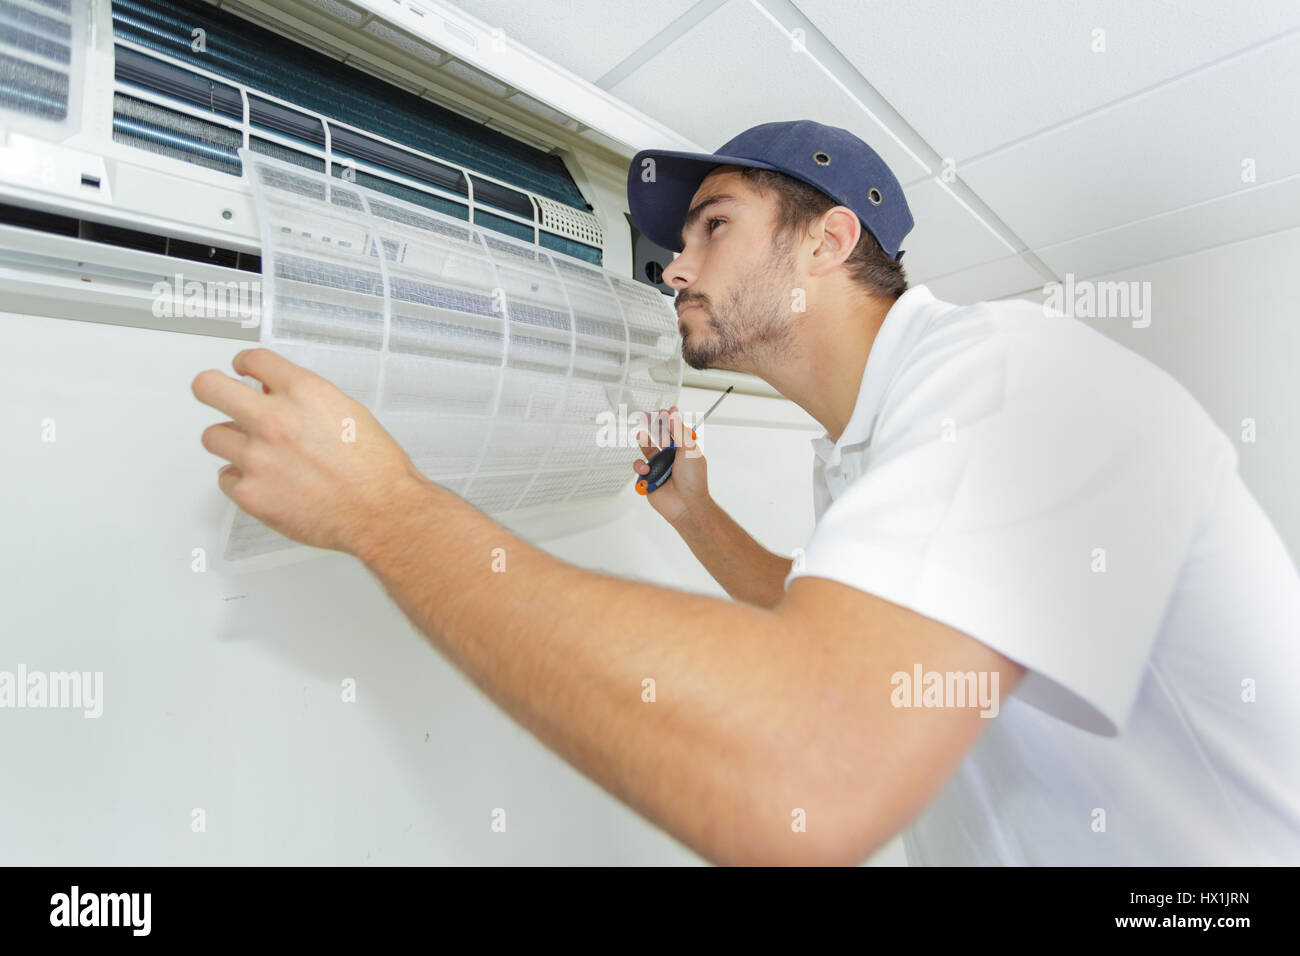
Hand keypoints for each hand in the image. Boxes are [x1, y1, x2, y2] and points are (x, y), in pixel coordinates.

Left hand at [192, 348, 427, 555]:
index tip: (241, 370)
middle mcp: (274, 419)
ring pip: (213, 436)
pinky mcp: (250, 493)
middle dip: (211, 388)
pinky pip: (226, 477)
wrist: (381, 511)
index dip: (244, 364)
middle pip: (209, 387)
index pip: (254, 360)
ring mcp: (257, 457)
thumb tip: (279, 395)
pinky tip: (264, 483)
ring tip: (252, 452)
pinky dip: (241, 480)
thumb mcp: (348, 413)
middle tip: (215, 394)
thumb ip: (307, 400)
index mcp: (304, 392)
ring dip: (229, 441)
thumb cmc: (375, 469)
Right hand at [633, 404, 709, 526]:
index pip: (674, 430)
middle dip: (652, 425)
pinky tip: (646, 470)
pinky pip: (639, 467)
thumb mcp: (689, 450)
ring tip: (642, 437)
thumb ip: (679, 431)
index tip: (661, 411)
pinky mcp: (649, 478)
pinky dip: (641, 466)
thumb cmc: (693, 481)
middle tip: (645, 416)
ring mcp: (660, 467)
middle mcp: (671, 457)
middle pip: (658, 436)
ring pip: (647, 449)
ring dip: (644, 442)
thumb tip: (673, 413)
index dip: (667, 420)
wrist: (686, 505)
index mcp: (684, 449)